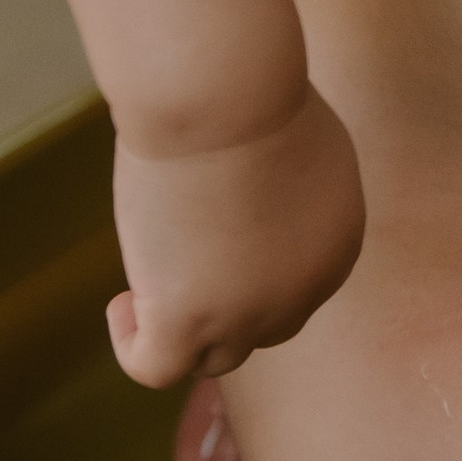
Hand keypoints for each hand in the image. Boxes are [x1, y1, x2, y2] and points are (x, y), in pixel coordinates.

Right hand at [109, 88, 366, 389]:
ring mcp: (246, 315)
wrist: (225, 100)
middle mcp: (302, 293)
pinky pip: (158, 367)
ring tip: (150, 286)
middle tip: (183, 248)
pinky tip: (124, 302)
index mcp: (337, 245)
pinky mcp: (188, 321)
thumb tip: (251, 202)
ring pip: (216, 358)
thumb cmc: (253, 94)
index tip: (214, 228)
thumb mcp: (297, 141)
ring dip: (183, 330)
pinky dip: (133, 344)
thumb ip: (289, 184)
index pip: (296, 288)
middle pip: (263, 326)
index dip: (252, 268)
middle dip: (224, 297)